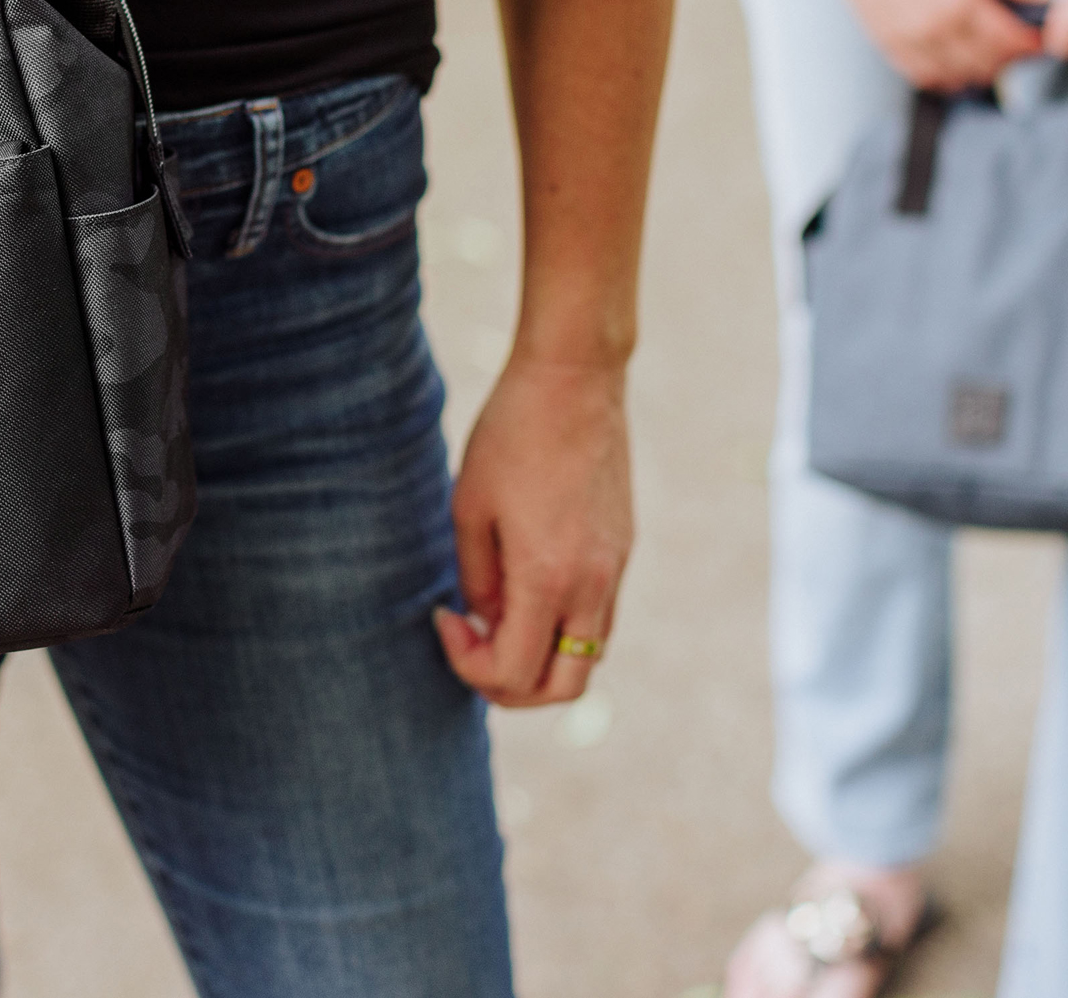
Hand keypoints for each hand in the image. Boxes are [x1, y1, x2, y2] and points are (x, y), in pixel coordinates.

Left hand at [434, 355, 633, 707]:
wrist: (574, 380)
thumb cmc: (511, 434)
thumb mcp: (469, 508)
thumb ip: (478, 580)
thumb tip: (488, 623)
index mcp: (547, 578)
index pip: (514, 674)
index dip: (467, 665)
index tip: (444, 617)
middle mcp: (592, 585)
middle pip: (562, 688)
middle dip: (510, 688)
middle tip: (472, 648)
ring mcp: (615, 569)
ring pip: (586, 656)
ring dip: (539, 657)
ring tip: (495, 616)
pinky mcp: (623, 549)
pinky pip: (597, 617)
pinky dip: (560, 626)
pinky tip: (525, 587)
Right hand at [837, 0, 1052, 91]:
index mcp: (961, 2)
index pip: (1006, 41)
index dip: (1028, 46)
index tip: (1038, 41)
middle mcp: (936, 29)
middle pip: (984, 65)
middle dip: (1007, 60)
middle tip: (1015, 47)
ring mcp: (910, 41)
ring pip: (955, 77)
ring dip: (977, 72)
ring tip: (986, 57)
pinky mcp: (889, 44)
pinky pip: (923, 77)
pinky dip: (944, 78)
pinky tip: (954, 66)